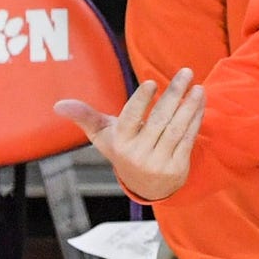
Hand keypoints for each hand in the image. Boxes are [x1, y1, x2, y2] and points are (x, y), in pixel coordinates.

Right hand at [55, 67, 204, 200]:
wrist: (146, 186)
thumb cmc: (123, 149)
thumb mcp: (104, 136)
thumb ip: (85, 117)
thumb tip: (59, 105)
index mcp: (121, 143)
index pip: (130, 119)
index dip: (141, 101)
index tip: (152, 82)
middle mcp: (139, 154)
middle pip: (159, 120)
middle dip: (174, 94)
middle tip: (186, 72)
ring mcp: (159, 162)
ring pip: (177, 129)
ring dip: (190, 106)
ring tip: (197, 87)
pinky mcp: (177, 167)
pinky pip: (188, 139)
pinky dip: (196, 119)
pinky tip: (200, 102)